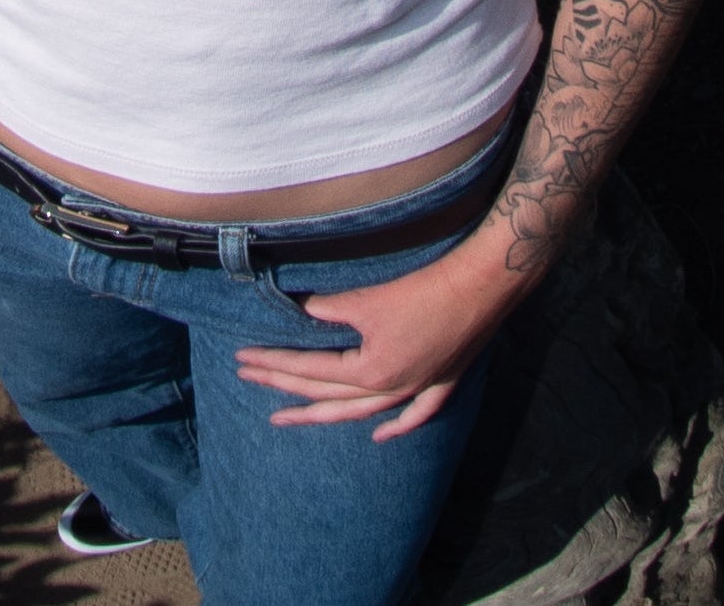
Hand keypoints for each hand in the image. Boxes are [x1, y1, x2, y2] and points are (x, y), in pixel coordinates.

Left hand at [234, 235, 529, 441]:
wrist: (479, 287)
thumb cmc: (422, 290)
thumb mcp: (367, 299)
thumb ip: (329, 309)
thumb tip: (300, 310)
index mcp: (370, 372)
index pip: (310, 371)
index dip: (274, 364)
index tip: (244, 361)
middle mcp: (391, 389)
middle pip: (329, 396)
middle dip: (286, 389)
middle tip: (250, 382)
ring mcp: (418, 389)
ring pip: (364, 412)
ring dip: (326, 414)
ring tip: (292, 418)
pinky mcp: (442, 381)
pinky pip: (416, 415)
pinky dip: (397, 427)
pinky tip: (379, 436)